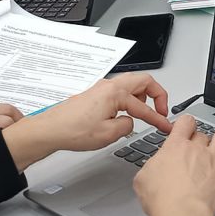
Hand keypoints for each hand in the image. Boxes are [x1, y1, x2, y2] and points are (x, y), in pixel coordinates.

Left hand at [1, 74, 172, 171]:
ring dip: (143, 95)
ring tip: (145, 110)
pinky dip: (130, 99)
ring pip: (131, 84)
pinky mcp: (95, 95)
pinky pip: (120, 91)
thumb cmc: (73, 131)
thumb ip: (127, 125)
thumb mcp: (109, 134)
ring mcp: (101, 88)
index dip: (158, 118)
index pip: (145, 106)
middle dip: (157, 95)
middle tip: (161, 109)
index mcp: (115, 93)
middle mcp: (109, 86)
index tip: (165, 125)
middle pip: (143, 81)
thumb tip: (130, 122)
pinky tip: (126, 112)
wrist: (50, 130)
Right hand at [135, 115, 214, 215]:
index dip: (185, 123)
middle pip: (202, 134)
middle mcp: (197, 149)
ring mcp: (214, 160)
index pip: (184, 123)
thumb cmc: (162, 199)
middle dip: (198, 139)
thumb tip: (153, 167)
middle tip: (195, 149)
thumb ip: (152, 166)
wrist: (181, 213)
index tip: (184, 127)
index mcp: (175, 146)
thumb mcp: (143, 178)